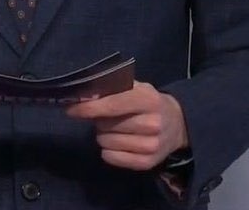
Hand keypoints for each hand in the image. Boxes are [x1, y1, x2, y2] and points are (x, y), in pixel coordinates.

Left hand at [65, 82, 188, 170]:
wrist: (177, 123)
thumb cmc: (148, 102)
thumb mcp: (136, 87)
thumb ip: (112, 88)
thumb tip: (83, 95)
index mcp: (148, 99)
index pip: (111, 105)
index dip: (88, 108)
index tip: (71, 109)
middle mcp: (152, 123)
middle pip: (105, 125)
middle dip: (99, 120)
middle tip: (108, 117)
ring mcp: (151, 145)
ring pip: (106, 143)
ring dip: (104, 135)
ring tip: (116, 130)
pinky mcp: (148, 162)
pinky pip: (111, 158)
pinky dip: (108, 151)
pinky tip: (118, 143)